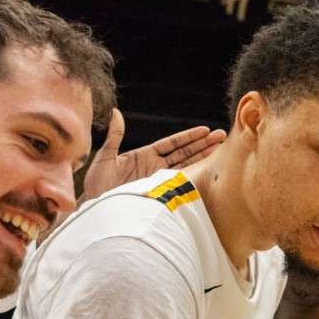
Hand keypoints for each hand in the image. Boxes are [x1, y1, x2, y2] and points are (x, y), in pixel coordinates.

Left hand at [81, 108, 224, 199]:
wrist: (97, 206)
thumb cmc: (98, 183)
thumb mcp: (106, 157)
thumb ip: (115, 136)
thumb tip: (115, 112)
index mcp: (145, 155)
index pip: (172, 143)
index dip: (189, 137)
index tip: (204, 130)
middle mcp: (155, 166)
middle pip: (185, 152)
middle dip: (203, 144)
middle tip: (221, 135)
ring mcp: (159, 179)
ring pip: (186, 165)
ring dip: (203, 156)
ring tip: (220, 148)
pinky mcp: (159, 192)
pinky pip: (180, 181)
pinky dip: (193, 175)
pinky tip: (207, 168)